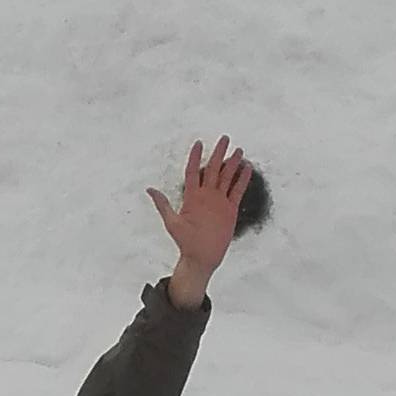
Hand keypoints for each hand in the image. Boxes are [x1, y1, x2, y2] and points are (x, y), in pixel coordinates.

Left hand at [149, 137, 251, 307]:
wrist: (201, 256)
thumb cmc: (185, 242)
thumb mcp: (172, 222)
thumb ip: (163, 204)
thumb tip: (149, 189)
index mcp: (192, 196)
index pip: (194, 171)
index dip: (196, 157)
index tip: (199, 143)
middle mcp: (206, 196)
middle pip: (214, 169)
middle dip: (219, 153)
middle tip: (224, 139)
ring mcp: (219, 202)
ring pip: (227, 178)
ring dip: (232, 164)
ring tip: (238, 150)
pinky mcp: (230, 210)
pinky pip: (237, 191)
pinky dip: (242, 180)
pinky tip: (246, 168)